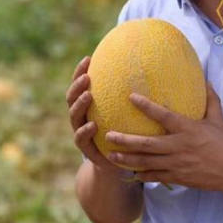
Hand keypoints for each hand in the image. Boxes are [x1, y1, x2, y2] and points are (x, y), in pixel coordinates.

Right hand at [66, 56, 131, 178]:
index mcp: (88, 106)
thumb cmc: (123, 134)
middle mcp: (81, 117)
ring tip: (88, 96)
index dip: (80, 71)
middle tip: (87, 77)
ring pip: (74, 116)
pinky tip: (92, 125)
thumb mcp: (125, 115)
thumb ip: (130, 98)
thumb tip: (150, 73)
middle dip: (77, 85)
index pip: (80, 85)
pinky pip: (81, 138)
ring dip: (80, 104)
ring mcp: (80, 132)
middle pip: (72, 97)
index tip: (88, 58)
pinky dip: (85, 130)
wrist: (116, 164)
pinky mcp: (85, 148)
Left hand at [103, 84, 222, 192]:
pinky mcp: (179, 177)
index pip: (163, 115)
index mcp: (188, 129)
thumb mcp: (219, 119)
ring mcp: (177, 164)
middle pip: (146, 144)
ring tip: (110, 155)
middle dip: (125, 140)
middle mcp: (179, 146)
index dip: (146, 105)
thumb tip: (206, 80)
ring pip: (146, 162)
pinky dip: (141, 175)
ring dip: (126, 159)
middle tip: (108, 134)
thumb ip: (210, 100)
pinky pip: (155, 176)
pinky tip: (129, 173)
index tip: (130, 97)